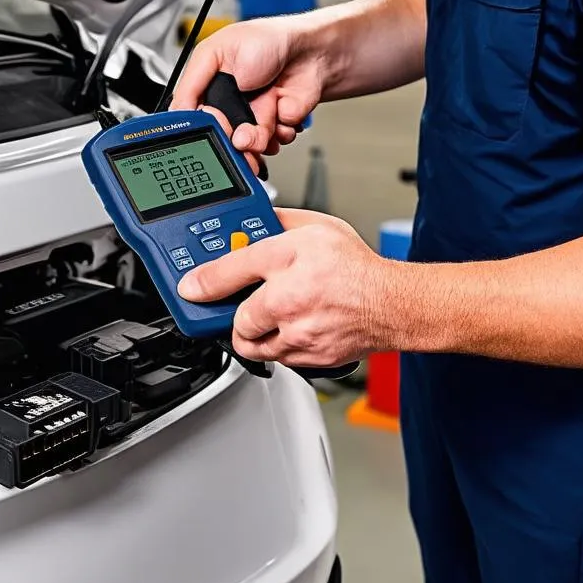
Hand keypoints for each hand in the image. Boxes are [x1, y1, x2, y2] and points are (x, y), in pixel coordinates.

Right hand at [169, 16, 326, 161]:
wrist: (312, 52)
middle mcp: (229, 105)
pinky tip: (282, 112)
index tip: (215, 127)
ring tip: (268, 109)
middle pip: (221, 138)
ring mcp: (252, 118)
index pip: (194, 119)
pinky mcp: (274, 127)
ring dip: (260, 134)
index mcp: (209, 88)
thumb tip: (178, 112)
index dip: (204, 127)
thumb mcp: (216, 51)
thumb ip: (191, 82)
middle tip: (242, 130)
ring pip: (247, 146)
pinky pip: (271, 145)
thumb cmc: (268, 40)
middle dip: (233, 137)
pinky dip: (280, 133)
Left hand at [177, 209, 398, 368]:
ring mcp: (298, 332)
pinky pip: (275, 357)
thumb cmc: (357, 267)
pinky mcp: (308, 357)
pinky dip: (275, 346)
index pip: (231, 269)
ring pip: (251, 344)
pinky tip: (289, 330)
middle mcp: (289, 298)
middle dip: (235, 312)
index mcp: (288, 259)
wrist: (394, 305)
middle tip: (245, 304)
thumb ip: (277, 224)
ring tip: (266, 319)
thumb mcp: (315, 228)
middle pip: (237, 318)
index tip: (188, 288)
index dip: (202, 281)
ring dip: (252, 334)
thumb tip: (249, 224)